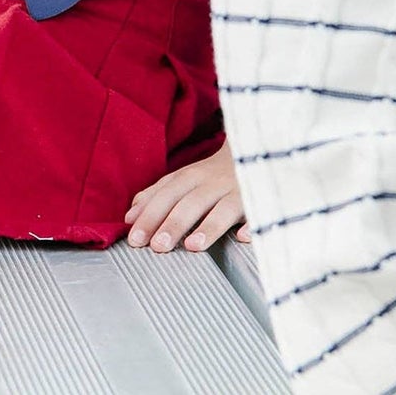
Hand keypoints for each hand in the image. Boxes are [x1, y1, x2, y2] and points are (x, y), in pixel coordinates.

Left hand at [125, 141, 250, 252]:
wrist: (257, 149)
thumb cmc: (215, 173)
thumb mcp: (185, 178)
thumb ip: (157, 194)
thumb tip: (130, 217)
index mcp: (193, 176)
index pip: (167, 194)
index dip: (150, 214)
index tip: (135, 238)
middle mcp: (214, 182)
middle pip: (191, 202)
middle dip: (173, 223)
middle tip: (157, 247)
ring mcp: (240, 191)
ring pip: (224, 208)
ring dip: (209, 226)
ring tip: (193, 246)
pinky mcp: (264, 201)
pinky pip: (260, 213)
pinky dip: (253, 224)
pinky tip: (244, 237)